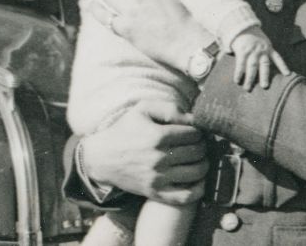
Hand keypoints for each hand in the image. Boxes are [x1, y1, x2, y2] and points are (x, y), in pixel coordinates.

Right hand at [81, 100, 206, 204]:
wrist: (102, 158)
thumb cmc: (125, 130)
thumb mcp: (143, 109)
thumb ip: (170, 108)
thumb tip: (193, 118)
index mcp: (157, 136)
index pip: (194, 134)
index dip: (198, 131)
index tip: (194, 132)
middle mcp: (159, 158)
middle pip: (198, 152)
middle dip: (202, 145)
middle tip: (197, 144)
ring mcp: (158, 178)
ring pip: (197, 172)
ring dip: (203, 163)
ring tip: (197, 158)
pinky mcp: (155, 193)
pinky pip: (186, 196)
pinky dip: (199, 189)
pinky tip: (197, 179)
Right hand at [230, 26, 290, 90]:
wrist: (241, 27)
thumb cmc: (253, 36)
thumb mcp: (263, 41)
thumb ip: (266, 51)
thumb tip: (266, 65)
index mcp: (268, 48)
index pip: (277, 58)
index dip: (283, 66)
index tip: (288, 74)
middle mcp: (261, 50)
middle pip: (264, 65)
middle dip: (265, 76)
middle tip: (265, 87)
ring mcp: (252, 51)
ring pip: (252, 67)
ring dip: (249, 79)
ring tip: (247, 89)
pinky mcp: (242, 51)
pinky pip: (240, 64)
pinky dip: (238, 73)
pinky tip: (237, 81)